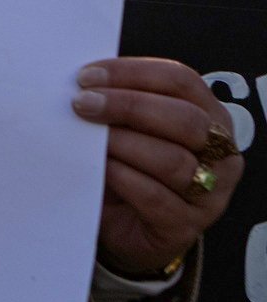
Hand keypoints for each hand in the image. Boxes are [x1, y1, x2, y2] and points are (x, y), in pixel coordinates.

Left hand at [72, 57, 242, 277]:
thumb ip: (118, 104)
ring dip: (123, 144)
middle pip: (184, 119)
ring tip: (89, 140)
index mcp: (209, 115)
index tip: (87, 76)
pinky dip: (123, 178)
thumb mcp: (129, 130)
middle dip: (128, 106)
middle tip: (82, 104)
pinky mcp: (185, 226)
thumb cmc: (129, 167)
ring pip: (173, 160)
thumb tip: (84, 83)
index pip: (181, 80)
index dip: (133, 73)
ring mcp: (210, 193)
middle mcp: (220, 152)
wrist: (128, 228)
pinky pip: (155, 197)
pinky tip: (101, 169)